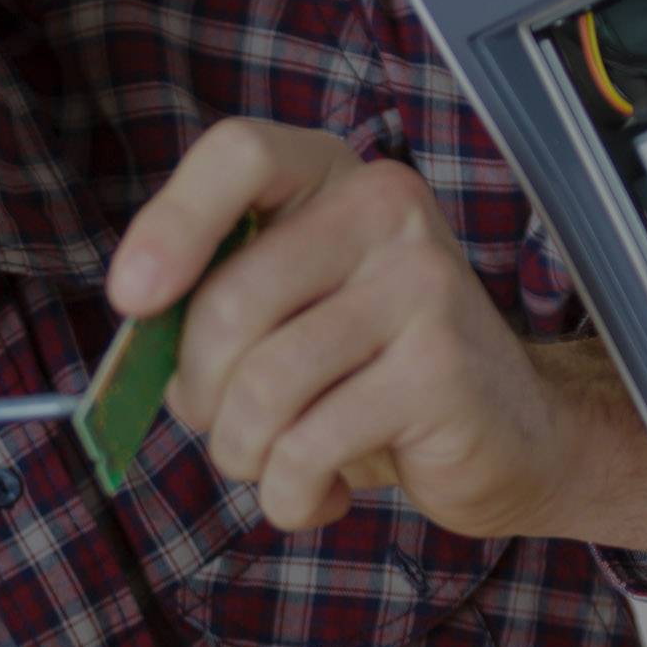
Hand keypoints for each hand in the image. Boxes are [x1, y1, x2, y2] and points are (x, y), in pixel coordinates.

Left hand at [109, 118, 646, 550]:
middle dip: (199, 392)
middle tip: (224, 428)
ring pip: (263, 384)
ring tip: (271, 465)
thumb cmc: (370, 377)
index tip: (131, 297)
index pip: (240, 154)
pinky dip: (289, 492)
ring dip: (241, 452)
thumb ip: (213, 306)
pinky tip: (319, 490)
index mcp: (332, 180)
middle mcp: (384, 210)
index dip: (171, 224)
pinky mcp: (440, 370)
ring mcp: (421, 285)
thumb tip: (137, 334)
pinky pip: (308, 444)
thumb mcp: (288, 319)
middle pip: (229, 300)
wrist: (515, 435)